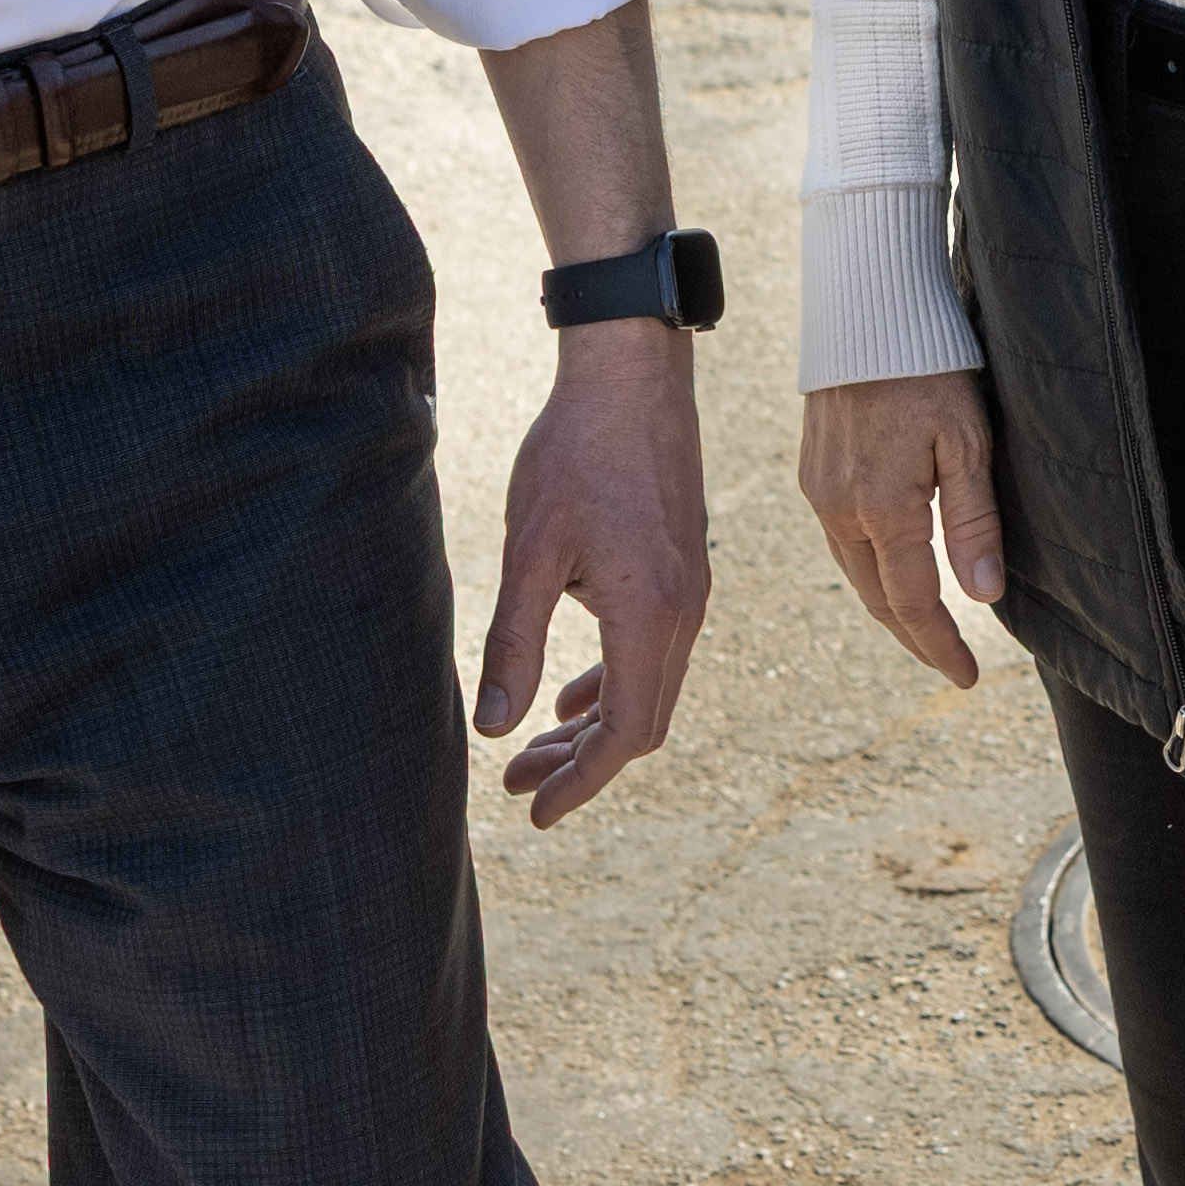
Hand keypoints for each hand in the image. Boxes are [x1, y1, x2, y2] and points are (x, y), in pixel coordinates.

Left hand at [479, 319, 709, 825]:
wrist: (632, 373)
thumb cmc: (575, 453)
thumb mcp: (531, 551)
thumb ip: (514, 644)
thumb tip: (495, 728)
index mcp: (650, 614)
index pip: (624, 733)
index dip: (579, 783)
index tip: (534, 811)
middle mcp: (683, 611)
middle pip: (641, 723)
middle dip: (580, 764)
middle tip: (517, 785)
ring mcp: (690, 590)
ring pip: (648, 688)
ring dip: (594, 725)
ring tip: (533, 748)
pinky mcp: (682, 567)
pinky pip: (654, 651)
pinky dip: (613, 683)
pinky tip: (572, 694)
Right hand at [797, 369, 1006, 685]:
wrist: (868, 311)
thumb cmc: (929, 368)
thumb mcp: (968, 442)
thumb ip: (974, 521)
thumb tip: (982, 597)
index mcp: (882, 509)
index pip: (914, 602)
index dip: (941, 646)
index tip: (968, 678)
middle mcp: (839, 509)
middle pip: (877, 598)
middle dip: (915, 637)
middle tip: (951, 664)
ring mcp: (819, 491)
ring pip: (854, 572)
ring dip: (890, 606)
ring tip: (926, 629)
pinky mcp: (812, 471)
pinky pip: (839, 541)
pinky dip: (869, 570)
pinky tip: (890, 571)